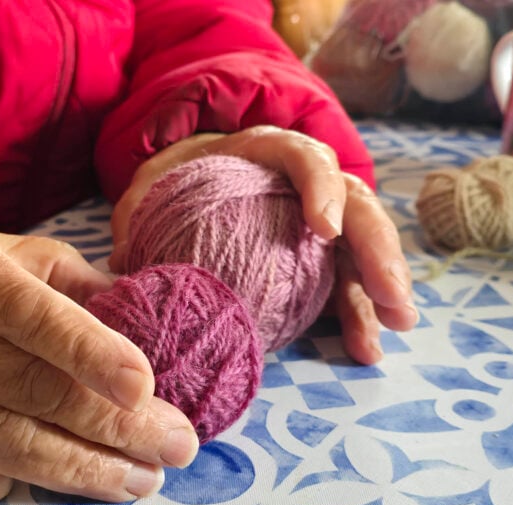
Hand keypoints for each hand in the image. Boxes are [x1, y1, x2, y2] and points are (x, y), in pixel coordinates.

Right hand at [0, 220, 198, 504]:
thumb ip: (66, 280)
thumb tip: (138, 307)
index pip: (29, 314)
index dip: (89, 350)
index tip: (145, 384)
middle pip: (29, 390)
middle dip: (113, 426)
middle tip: (176, 446)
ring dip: (77, 470)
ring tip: (140, 481)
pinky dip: (0, 487)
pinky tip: (50, 486)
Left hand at [109, 126, 417, 364]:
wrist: (185, 179)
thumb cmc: (170, 181)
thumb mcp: (147, 189)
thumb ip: (137, 216)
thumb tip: (120, 268)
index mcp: (262, 152)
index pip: (303, 157)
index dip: (320, 187)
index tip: (325, 230)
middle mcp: (301, 180)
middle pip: (355, 203)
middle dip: (377, 251)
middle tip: (391, 298)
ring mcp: (314, 215)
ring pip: (360, 243)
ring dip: (380, 285)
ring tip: (393, 325)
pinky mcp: (314, 252)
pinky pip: (341, 277)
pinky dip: (354, 309)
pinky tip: (364, 344)